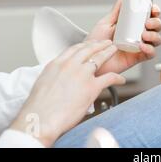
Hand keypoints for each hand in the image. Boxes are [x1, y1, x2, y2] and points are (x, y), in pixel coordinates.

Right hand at [11, 40, 125, 146]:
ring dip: (108, 53)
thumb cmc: (39, 107)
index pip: (74, 49)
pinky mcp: (92, 87)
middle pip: (88, 49)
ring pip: (100, 58)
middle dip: (99, 44)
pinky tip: (121, 79)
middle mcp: (70, 66)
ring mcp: (82, 75)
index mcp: (57, 64)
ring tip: (113, 50)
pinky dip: (117, 78)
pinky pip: (109, 78)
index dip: (85, 45)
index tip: (90, 44)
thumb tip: (60, 79)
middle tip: (106, 42)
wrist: (40, 119)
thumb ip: (54, 76)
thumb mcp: (43, 82)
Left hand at [86, 0, 160, 73]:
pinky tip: (142, 46)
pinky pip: (150, 54)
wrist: (90, 58)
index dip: (155, 12)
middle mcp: (139, 35)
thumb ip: (116, 11)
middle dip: (156, 23)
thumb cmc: (96, 42)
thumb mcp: (106, 23)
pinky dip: (150, 49)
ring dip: (154, 36)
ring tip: (144, 35)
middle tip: (148, 23)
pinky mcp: (138, 58)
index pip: (149, 16)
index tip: (153, 9)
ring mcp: (140, 46)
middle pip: (156, 27)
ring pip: (156, 40)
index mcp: (133, 25)